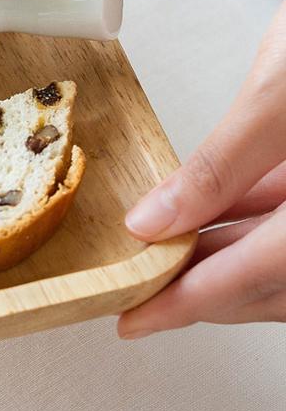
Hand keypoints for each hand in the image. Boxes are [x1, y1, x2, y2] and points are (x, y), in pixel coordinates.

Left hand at [118, 0, 285, 335]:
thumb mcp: (280, 92)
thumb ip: (219, 164)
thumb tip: (155, 220)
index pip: (262, 274)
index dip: (193, 302)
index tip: (138, 318)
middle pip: (275, 280)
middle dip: (204, 289)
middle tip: (139, 292)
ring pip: (283, 256)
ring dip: (222, 256)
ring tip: (157, 253)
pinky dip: (248, 220)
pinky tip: (204, 214)